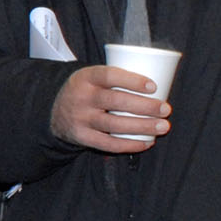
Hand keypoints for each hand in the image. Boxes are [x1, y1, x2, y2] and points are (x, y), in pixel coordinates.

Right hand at [48, 64, 170, 151]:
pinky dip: (130, 144)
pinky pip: (108, 143)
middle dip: (145, 106)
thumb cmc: (87, 92)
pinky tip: (147, 142)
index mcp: (86, 77)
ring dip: (142, 126)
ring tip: (162, 126)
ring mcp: (80, 119)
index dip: (132, 81)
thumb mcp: (92, 78)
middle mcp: (81, 97)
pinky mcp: (82, 137)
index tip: (154, 86)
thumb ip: (116, 80)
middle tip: (166, 109)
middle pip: (116, 102)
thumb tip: (158, 85)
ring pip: (114, 124)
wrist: (54, 112)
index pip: (109, 76)